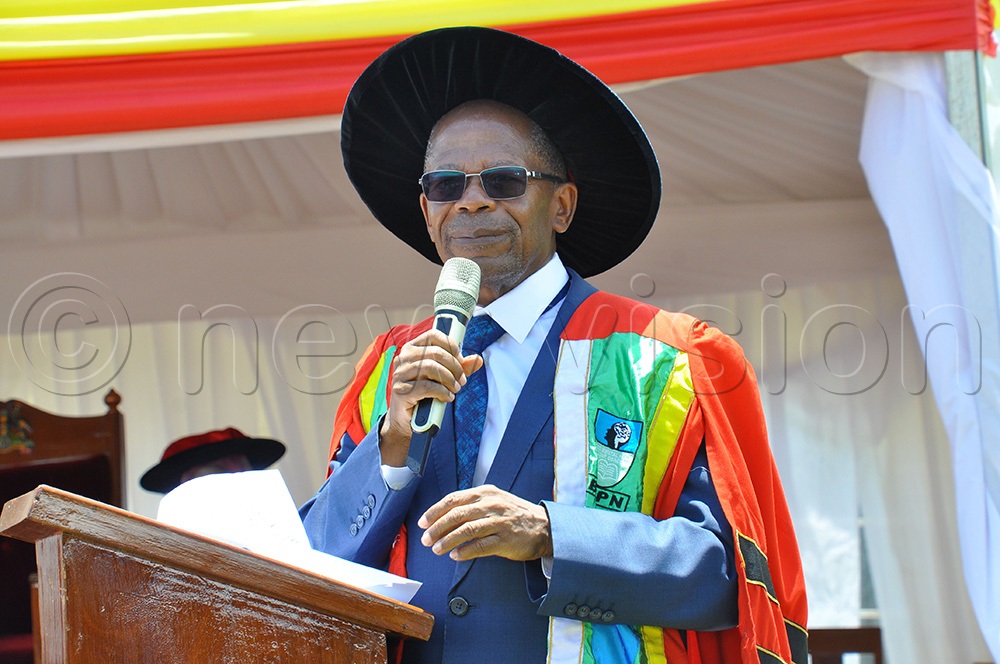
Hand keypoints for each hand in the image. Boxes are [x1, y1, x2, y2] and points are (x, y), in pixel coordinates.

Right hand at [379, 329, 482, 465]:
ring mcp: (400, 374)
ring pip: (431, 367)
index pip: (433, 335)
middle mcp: (404, 358)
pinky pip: (427, 386)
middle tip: (462, 380)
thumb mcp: (442, 377)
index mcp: (412, 348)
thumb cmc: (423, 393)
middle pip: (436, 353)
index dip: (451, 345)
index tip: (461, 359)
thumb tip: (477, 359)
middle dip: (455, 367)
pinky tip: (447, 397)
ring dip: (449, 379)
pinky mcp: (401, 391)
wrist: (406, 418)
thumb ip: (458, 367)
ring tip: (455, 389)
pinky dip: (442, 392)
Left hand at [418, 485, 552, 560]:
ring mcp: (499, 522)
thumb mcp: (494, 500)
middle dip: (437, 527)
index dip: (435, 511)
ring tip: (436, 549)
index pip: (454, 499)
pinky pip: (481, 546)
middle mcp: (491, 504)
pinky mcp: (506, 539)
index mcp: (485, 493)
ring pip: (467, 530)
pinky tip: (455, 556)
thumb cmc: (514, 515)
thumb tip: (444, 516)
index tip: (423, 522)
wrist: (544, 527)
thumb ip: (472, 504)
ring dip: (448, 540)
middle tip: (425, 539)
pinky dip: (465, 551)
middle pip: (457, 514)